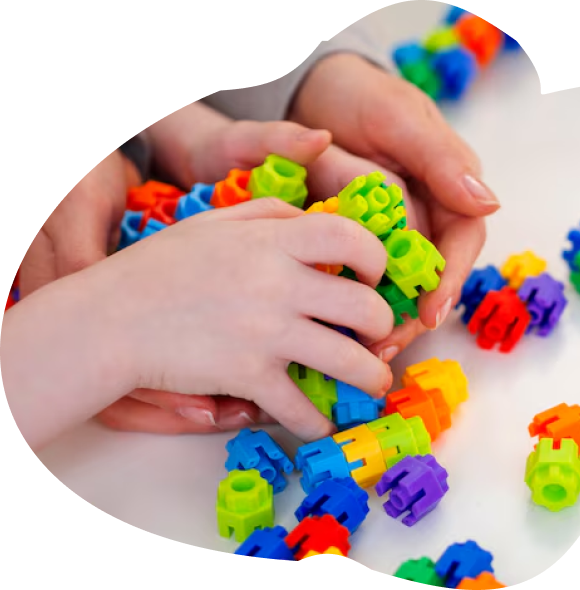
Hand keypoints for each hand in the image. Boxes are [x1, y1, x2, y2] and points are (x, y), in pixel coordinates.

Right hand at [101, 198, 393, 441]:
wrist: (110, 319)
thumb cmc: (161, 268)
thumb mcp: (216, 223)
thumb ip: (270, 214)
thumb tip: (315, 219)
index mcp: (273, 242)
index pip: (352, 239)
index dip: (377, 259)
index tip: (373, 278)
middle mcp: (278, 285)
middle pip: (365, 308)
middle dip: (383, 328)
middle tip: (376, 336)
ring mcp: (265, 333)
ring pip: (349, 363)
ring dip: (371, 379)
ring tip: (372, 383)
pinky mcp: (247, 377)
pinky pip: (302, 408)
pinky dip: (318, 421)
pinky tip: (320, 420)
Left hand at [288, 53, 494, 361]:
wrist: (313, 92)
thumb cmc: (363, 96)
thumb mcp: (400, 118)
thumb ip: (441, 159)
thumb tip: (488, 204)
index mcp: (450, 188)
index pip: (461, 242)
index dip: (449, 280)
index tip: (432, 313)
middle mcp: (428, 215)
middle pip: (432, 276)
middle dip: (414, 316)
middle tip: (386, 347)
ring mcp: (394, 232)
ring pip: (399, 286)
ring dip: (386, 321)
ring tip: (364, 351)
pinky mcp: (360, 242)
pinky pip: (365, 279)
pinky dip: (355, 304)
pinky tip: (338, 331)